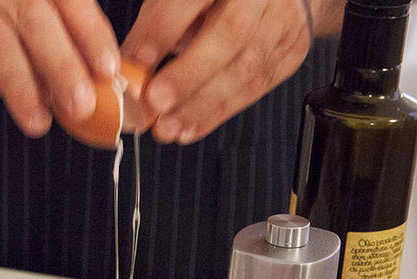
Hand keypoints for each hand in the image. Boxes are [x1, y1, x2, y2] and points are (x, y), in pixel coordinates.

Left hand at [120, 0, 314, 143]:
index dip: (162, 32)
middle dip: (189, 74)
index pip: (190, 0)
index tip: (135, 62)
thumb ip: (157, 24)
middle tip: (156, 101)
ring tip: (167, 127)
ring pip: (247, 67)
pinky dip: (218, 112)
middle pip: (231, 34)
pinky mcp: (291, 51)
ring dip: (202, 105)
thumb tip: (125, 65)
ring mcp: (282, 21)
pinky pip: (256, 88)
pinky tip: (190, 127)